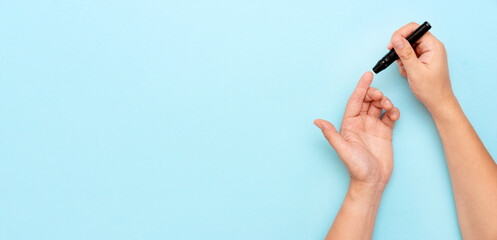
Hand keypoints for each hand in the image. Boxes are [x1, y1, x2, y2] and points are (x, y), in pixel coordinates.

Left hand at [314, 72, 399, 188]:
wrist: (372, 181)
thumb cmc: (356, 168)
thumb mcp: (343, 149)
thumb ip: (331, 134)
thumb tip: (317, 121)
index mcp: (349, 124)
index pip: (355, 101)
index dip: (361, 87)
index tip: (367, 75)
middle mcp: (360, 123)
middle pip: (367, 101)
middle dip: (374, 94)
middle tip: (380, 96)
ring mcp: (373, 127)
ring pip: (379, 106)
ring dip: (385, 101)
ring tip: (388, 106)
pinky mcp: (384, 132)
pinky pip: (389, 116)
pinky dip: (393, 111)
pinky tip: (394, 114)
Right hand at [388, 22, 454, 114]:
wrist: (438, 102)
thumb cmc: (431, 89)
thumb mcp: (415, 71)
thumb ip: (405, 54)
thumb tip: (397, 40)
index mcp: (433, 46)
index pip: (415, 29)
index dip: (401, 34)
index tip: (392, 45)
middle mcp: (431, 47)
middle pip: (410, 37)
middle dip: (400, 49)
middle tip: (396, 60)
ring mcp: (427, 53)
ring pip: (407, 47)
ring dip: (402, 58)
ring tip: (406, 70)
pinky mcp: (423, 59)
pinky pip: (409, 55)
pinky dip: (405, 63)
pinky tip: (408, 73)